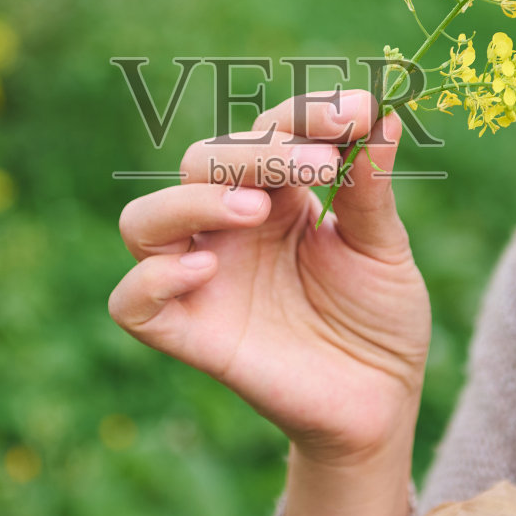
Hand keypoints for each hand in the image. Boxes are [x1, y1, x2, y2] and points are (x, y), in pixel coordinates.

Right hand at [110, 89, 430, 463]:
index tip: (356, 112)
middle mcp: (226, 228)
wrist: (381, 403)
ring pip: (145, 221)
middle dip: (256, 150)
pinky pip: (132, 303)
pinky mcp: (189, 334)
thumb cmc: (380, 319)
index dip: (303, 113)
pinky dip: (152, 280)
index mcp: (274, 194)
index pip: (266, 130)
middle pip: (200, 161)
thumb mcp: (384, 249)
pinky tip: (204, 272)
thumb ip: (370, 189)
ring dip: (192, 202)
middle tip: (321, 164)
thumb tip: (380, 115)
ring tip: (254, 209)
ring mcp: (203, 279)